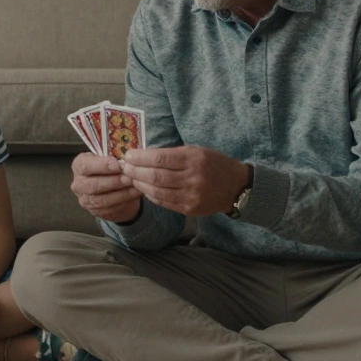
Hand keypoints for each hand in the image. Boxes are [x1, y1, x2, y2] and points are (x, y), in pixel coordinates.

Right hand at [70, 153, 142, 222]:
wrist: (112, 188)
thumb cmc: (111, 168)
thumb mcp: (110, 158)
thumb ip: (114, 157)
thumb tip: (127, 159)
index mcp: (79, 165)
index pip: (85, 166)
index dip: (101, 165)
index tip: (117, 165)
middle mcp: (78, 183)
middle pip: (94, 185)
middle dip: (114, 181)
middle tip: (130, 177)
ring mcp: (85, 199)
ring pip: (102, 199)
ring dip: (121, 193)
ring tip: (135, 186)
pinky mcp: (94, 211)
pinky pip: (110, 209)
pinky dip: (124, 201)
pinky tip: (135, 194)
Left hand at [119, 146, 249, 216]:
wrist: (236, 187)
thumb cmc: (213, 164)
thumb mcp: (196, 151)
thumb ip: (172, 154)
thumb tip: (142, 155)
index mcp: (194, 159)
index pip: (160, 158)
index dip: (140, 157)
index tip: (128, 155)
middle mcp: (193, 178)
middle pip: (156, 176)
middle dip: (135, 171)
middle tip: (125, 167)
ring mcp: (192, 196)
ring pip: (157, 191)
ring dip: (140, 184)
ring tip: (131, 178)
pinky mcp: (190, 209)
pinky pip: (164, 202)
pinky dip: (151, 195)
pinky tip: (144, 188)